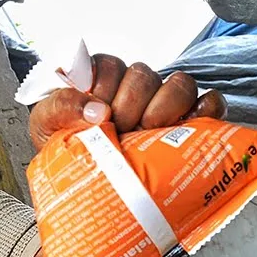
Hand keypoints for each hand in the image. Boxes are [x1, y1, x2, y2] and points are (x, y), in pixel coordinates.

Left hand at [27, 54, 226, 148]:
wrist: (87, 191)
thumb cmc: (68, 154)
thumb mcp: (47, 127)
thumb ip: (60, 107)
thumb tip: (96, 110)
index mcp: (101, 83)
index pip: (110, 65)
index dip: (105, 87)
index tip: (99, 116)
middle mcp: (134, 90)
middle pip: (145, 75)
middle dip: (131, 103)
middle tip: (123, 129)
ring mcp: (163, 105)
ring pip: (179, 84)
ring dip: (165, 106)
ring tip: (150, 131)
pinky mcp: (189, 123)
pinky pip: (209, 104)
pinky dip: (205, 111)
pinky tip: (189, 127)